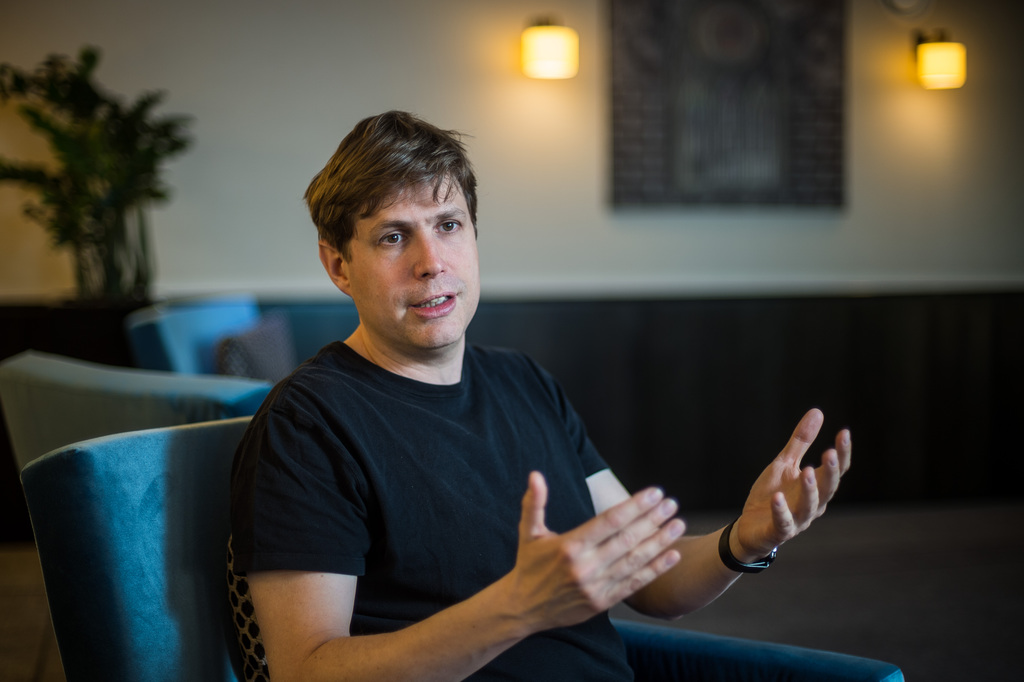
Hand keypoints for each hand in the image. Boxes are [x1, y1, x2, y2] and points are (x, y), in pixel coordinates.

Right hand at [502, 472, 684, 631]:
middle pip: (627, 539)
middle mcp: (585, 567)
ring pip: (635, 561)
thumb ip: (534, 503)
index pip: (609, 521)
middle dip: (653, 519)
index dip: (634, 506)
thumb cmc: (528, 565)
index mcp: (569, 546)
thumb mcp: (529, 533)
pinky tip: (673, 555)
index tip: (654, 493)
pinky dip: (656, 570)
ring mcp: (595, 586)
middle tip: (672, 503)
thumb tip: (535, 475)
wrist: (522, 609)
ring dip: (660, 542)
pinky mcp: (602, 602)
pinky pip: (634, 584)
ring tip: (679, 524)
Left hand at [732, 409, 850, 560]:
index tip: (844, 433)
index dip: (842, 453)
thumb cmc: (772, 494)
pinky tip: (777, 497)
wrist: (749, 527)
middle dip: (830, 471)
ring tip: (807, 471)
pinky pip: (782, 522)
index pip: (835, 471)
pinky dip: (781, 510)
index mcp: (816, 487)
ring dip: (809, 490)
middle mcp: (812, 505)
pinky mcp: (778, 531)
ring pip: (809, 507)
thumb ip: (801, 441)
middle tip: (830, 452)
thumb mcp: (784, 463)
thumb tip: (818, 411)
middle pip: (828, 489)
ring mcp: (797, 519)